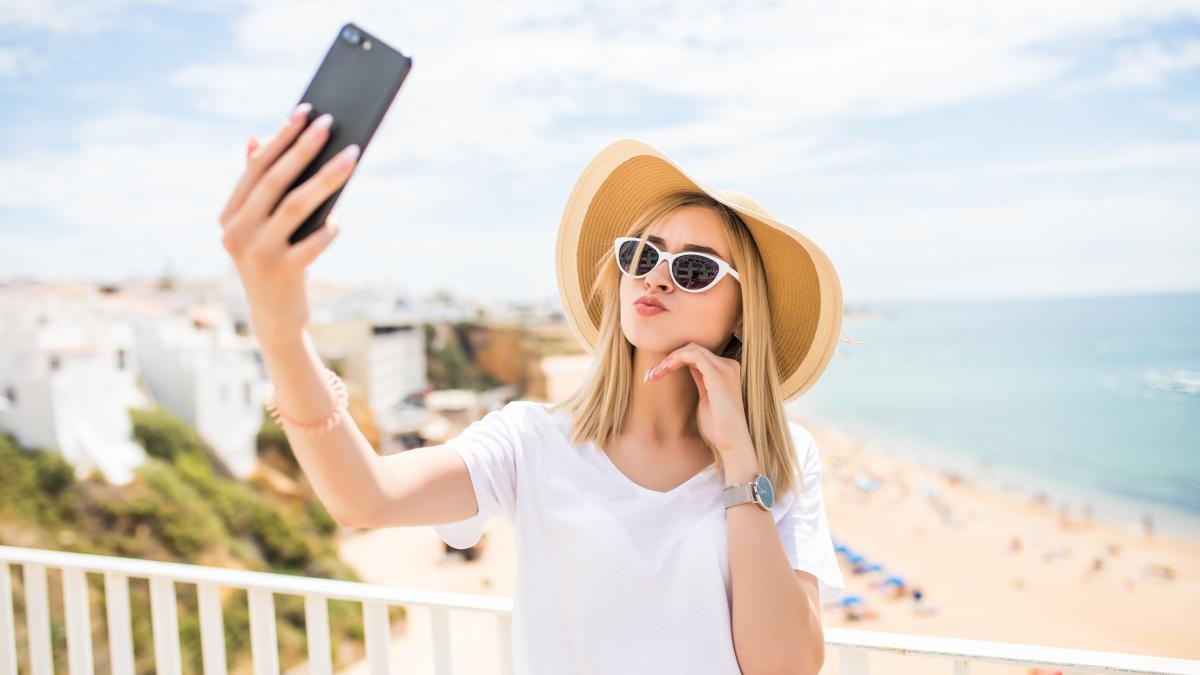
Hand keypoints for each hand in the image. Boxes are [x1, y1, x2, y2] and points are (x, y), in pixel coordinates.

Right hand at [218, 103, 360, 346]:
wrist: (274, 318)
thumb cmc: (274, 262)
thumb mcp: (260, 227)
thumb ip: (258, 189)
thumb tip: (255, 139)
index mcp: (229, 216)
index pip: (256, 167)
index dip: (281, 137)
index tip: (304, 112)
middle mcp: (235, 232)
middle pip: (275, 181)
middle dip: (304, 148)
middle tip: (330, 123)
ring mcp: (257, 253)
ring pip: (296, 206)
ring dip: (327, 178)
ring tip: (352, 156)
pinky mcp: (281, 272)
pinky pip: (312, 242)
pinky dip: (328, 228)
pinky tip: (339, 219)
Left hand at [644, 342, 752, 457]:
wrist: (731, 441)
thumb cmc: (718, 426)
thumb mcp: (706, 397)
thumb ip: (701, 379)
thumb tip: (689, 367)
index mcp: (726, 370)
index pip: (697, 355)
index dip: (674, 360)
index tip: (656, 374)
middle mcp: (728, 365)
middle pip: (693, 349)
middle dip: (669, 359)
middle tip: (651, 375)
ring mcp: (725, 368)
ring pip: (692, 349)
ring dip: (669, 360)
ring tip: (655, 374)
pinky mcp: (718, 374)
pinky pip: (694, 355)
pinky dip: (676, 359)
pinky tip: (665, 369)